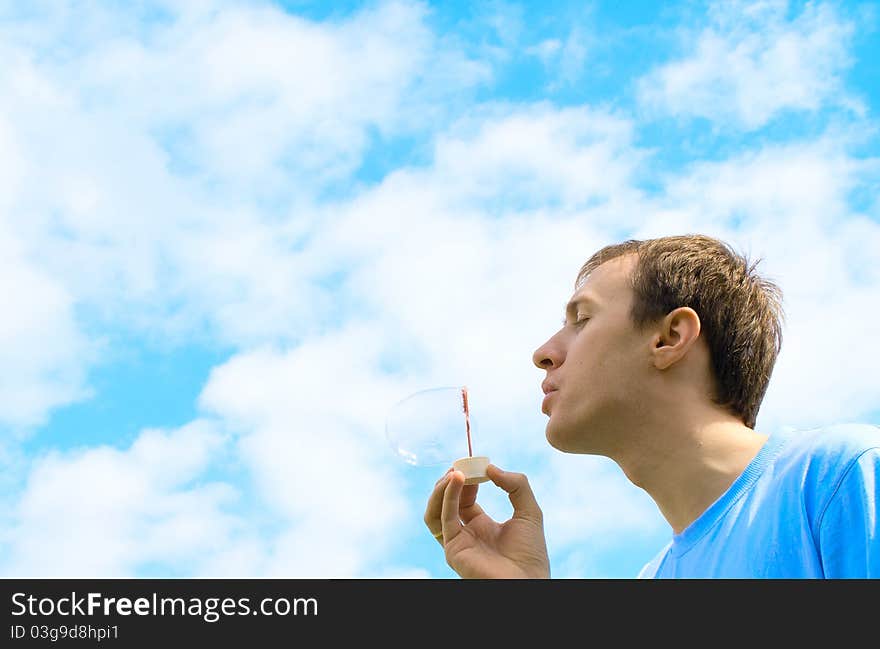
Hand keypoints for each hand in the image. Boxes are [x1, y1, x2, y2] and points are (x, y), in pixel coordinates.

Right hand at [423, 464, 549, 578]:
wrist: (528, 582)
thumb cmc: (531, 554)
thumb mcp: (529, 511)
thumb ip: (516, 485)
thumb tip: (491, 468)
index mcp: (482, 525)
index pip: (465, 496)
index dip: (467, 478)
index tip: (475, 463)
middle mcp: (466, 532)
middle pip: (447, 500)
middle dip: (452, 479)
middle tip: (463, 463)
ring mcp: (457, 541)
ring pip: (436, 509)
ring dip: (441, 487)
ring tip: (455, 471)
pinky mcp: (452, 547)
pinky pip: (442, 518)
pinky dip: (446, 496)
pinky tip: (456, 479)